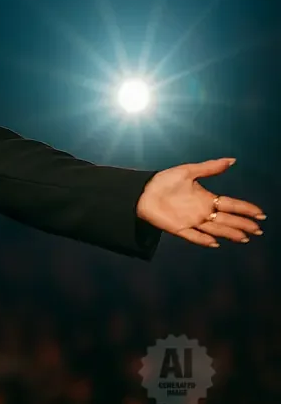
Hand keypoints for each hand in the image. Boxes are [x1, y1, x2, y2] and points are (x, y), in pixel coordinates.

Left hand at [137, 158, 265, 246]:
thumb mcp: (188, 171)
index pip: (230, 205)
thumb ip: (210, 167)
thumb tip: (232, 160)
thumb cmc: (164, 180)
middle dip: (243, 224)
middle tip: (258, 230)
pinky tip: (215, 243)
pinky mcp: (178, 228)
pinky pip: (193, 236)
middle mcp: (202, 211)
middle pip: (227, 219)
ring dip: (229, 233)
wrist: (142, 190)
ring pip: (215, 229)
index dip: (245, 209)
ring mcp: (191, 221)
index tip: (260, 214)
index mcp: (206, 198)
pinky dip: (204, 239)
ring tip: (244, 238)